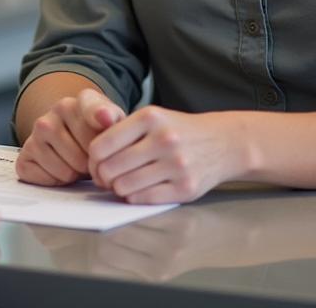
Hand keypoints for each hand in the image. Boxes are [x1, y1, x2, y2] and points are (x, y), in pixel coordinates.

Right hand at [16, 88, 125, 185]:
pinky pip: (46, 179)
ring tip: (78, 163)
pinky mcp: (24, 155)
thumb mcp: (113, 122)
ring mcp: (37, 133)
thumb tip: (106, 117)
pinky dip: (56, 181)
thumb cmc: (96, 133)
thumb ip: (113, 117)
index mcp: (79, 101)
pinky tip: (60, 168)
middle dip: (92, 165)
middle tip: (92, 159)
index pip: (92, 110)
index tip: (105, 122)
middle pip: (83, 156)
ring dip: (75, 174)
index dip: (99, 119)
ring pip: (65, 171)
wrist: (74, 138)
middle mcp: (54, 112)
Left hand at [87, 106, 233, 203]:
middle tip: (106, 178)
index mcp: (150, 117)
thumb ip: (123, 131)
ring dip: (119, 189)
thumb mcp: (153, 118)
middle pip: (110, 169)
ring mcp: (176, 165)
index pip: (102, 145)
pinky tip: (140, 189)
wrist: (223, 142)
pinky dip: (135, 197)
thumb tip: (92, 159)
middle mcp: (163, 139)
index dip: (92, 159)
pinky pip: (144, 199)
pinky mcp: (186, 188)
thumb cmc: (178, 130)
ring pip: (125, 187)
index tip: (96, 164)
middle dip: (103, 177)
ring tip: (124, 183)